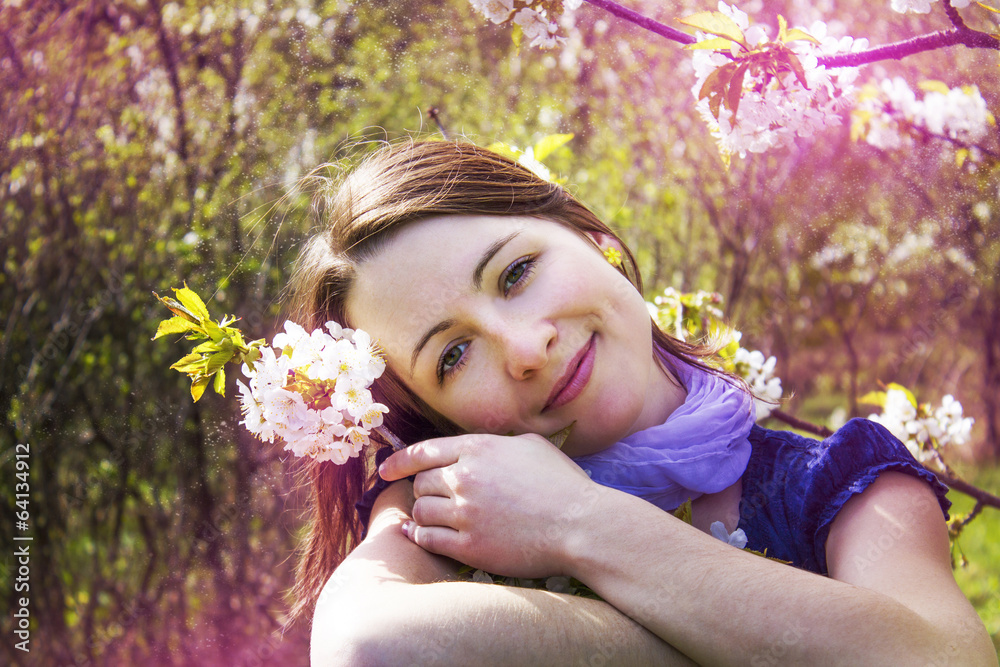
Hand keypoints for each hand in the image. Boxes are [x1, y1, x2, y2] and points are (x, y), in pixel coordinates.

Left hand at [379, 432, 603, 577]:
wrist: (581, 525)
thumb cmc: (563, 484)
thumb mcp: (530, 445)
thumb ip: (496, 443)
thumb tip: (477, 447)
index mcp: (478, 449)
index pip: (423, 451)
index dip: (399, 462)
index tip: (386, 471)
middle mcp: (465, 478)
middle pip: (420, 483)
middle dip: (422, 490)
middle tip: (431, 498)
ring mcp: (465, 513)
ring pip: (421, 512)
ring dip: (423, 515)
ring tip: (434, 518)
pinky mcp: (470, 546)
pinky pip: (428, 540)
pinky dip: (421, 538)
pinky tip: (424, 537)